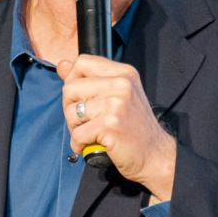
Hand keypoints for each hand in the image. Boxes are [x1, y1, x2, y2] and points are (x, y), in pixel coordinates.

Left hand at [58, 55, 176, 199]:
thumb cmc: (134, 126)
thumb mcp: (118, 95)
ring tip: (90, 134)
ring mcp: (116, 104)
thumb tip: (62, 65)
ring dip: (74, 128)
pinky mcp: (110, 126)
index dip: (72, 79)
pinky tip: (90, 145)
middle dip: (70, 107)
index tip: (80, 97)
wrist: (155, 155)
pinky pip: (77, 133)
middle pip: (70, 87)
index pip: (82, 62)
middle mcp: (121, 84)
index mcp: (123, 73)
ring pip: (70, 111)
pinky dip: (78, 144)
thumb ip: (90, 79)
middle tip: (84, 121)